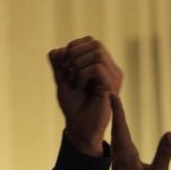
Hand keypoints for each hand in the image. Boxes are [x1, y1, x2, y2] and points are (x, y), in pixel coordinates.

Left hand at [49, 37, 121, 156]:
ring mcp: (113, 77)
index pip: (91, 41)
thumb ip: (59, 64)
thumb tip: (57, 50)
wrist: (78, 128)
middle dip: (74, 54)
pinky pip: (97, 68)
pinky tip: (78, 86)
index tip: (62, 64)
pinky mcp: (111, 87)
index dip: (74, 47)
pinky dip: (82, 74)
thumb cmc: (73, 105)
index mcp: (101, 65)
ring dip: (78, 64)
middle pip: (95, 44)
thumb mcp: (62, 80)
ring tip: (72, 79)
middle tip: (65, 71)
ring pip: (97, 53)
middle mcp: (110, 69)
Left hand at [110, 93, 170, 169]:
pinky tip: (123, 141)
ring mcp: (119, 165)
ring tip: (117, 113)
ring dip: (117, 125)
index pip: (121, 127)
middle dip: (116, 113)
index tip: (111, 94)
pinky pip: (119, 148)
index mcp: (125, 155)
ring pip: (116, 140)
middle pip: (117, 130)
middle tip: (112, 96)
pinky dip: (120, 137)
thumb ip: (164, 154)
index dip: (118, 110)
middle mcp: (119, 158)